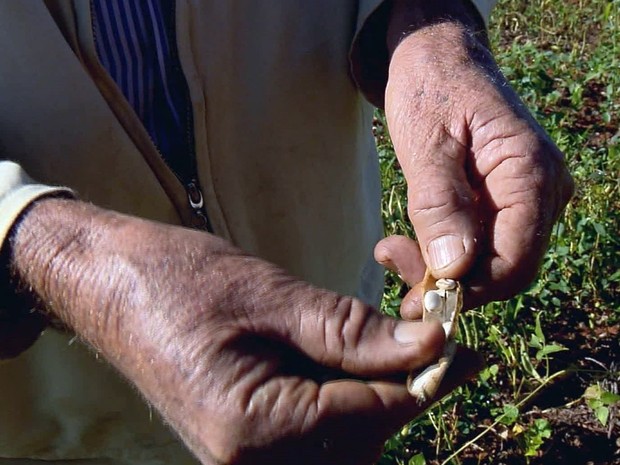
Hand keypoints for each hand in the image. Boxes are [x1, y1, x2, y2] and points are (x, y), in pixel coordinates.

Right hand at [10, 198, 480, 464]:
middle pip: (360, 437)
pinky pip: (313, 430)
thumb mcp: (268, 294)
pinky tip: (351, 352)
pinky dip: (343, 394)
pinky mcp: (243, 438)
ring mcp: (242, 455)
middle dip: (400, 385)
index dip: (421, 378)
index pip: (367, 415)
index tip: (462, 348)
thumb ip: (347, 328)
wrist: (108, 282)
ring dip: (374, 390)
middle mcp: (247, 460)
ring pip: (342, 439)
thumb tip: (425, 346)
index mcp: (249, 429)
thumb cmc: (176, 279)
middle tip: (426, 330)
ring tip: (390, 333)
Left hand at [377, 6, 573, 317]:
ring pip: (491, 261)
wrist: (437, 59)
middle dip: (450, 282)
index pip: (516, 262)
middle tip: (393, 264)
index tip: (418, 297)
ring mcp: (526, 197)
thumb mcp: (426, 144)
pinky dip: (444, 252)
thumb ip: (440, 205)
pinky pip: (481, 242)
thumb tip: (453, 267)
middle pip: (506, 268)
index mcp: (530, 172)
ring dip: (441, 269)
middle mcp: (542, 190)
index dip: (470, 290)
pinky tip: (408, 242)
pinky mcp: (504, 200)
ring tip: (391, 250)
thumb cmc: (431, 89)